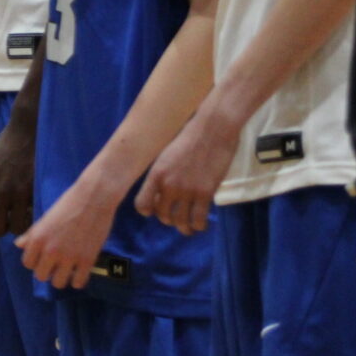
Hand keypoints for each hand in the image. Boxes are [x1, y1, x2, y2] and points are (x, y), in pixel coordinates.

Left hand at [0, 111, 36, 236]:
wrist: (27, 130)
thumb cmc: (7, 145)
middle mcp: (1, 192)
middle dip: (0, 228)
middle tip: (6, 220)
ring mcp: (20, 193)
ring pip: (17, 227)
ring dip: (18, 225)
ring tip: (20, 216)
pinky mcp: (36, 190)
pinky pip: (33, 215)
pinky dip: (32, 216)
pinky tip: (32, 208)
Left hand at [16, 179, 120, 288]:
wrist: (95, 196)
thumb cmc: (69, 203)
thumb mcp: (46, 217)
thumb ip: (32, 234)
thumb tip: (18, 245)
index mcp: (38, 238)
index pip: (28, 263)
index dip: (35, 261)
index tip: (43, 257)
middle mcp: (51, 250)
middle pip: (41, 276)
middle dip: (48, 271)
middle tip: (56, 263)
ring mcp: (69, 257)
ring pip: (58, 283)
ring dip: (62, 277)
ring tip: (68, 268)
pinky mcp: (87, 260)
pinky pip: (78, 282)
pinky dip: (78, 279)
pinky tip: (80, 270)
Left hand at [137, 108, 238, 235]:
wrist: (213, 128)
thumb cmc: (191, 136)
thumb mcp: (167, 155)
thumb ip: (163, 174)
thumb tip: (161, 192)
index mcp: (156, 174)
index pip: (142, 205)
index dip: (149, 211)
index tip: (157, 209)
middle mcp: (168, 185)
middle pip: (162, 215)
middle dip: (169, 219)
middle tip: (177, 216)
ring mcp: (187, 190)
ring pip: (180, 222)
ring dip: (184, 227)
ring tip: (189, 227)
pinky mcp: (205, 193)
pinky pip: (198, 220)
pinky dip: (199, 226)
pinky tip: (201, 224)